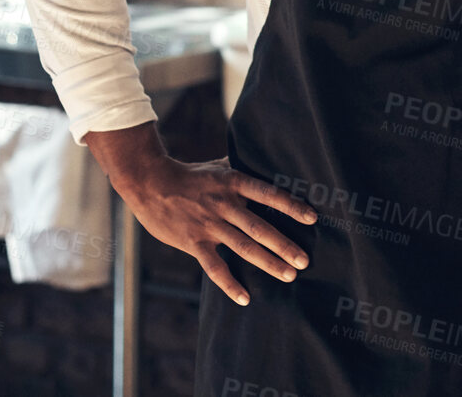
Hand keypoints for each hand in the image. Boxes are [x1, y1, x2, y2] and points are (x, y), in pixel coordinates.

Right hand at [85, 123, 316, 305]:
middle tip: (305, 261)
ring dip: (268, 263)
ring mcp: (209, 224)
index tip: (312, 218)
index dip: (290, 205)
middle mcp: (224, 203)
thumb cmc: (189, 175)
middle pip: (259, 227)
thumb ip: (241, 170)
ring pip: (243, 247)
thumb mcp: (218, 166)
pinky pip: (214, 267)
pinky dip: (230, 284)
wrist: (150, 182)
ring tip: (289, 275)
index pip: (268, 194)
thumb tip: (267, 164)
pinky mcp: (193, 242)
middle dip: (284, 245)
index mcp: (233, 182)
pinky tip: (245, 298)